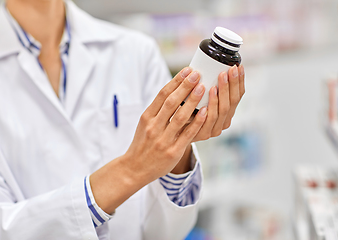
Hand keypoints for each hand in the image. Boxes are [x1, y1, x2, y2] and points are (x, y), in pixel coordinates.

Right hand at [123, 68, 207, 182]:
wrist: (134, 168)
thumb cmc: (142, 144)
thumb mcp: (144, 124)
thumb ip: (157, 110)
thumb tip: (173, 91)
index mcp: (147, 117)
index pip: (162, 95)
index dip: (175, 81)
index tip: (187, 71)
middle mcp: (154, 127)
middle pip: (171, 102)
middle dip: (185, 86)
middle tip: (197, 74)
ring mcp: (163, 140)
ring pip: (180, 116)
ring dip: (193, 100)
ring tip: (203, 88)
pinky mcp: (173, 151)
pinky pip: (187, 134)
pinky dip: (197, 122)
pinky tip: (205, 111)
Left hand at [192, 64, 244, 141]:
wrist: (174, 132)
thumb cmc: (187, 110)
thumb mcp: (200, 97)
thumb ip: (206, 85)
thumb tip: (212, 62)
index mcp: (227, 111)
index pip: (238, 95)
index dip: (239, 81)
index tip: (237, 67)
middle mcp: (224, 121)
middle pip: (232, 102)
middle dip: (231, 85)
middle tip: (227, 71)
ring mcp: (214, 129)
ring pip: (222, 111)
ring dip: (220, 95)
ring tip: (216, 83)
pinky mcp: (202, 134)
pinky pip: (208, 122)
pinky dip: (209, 111)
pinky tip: (206, 104)